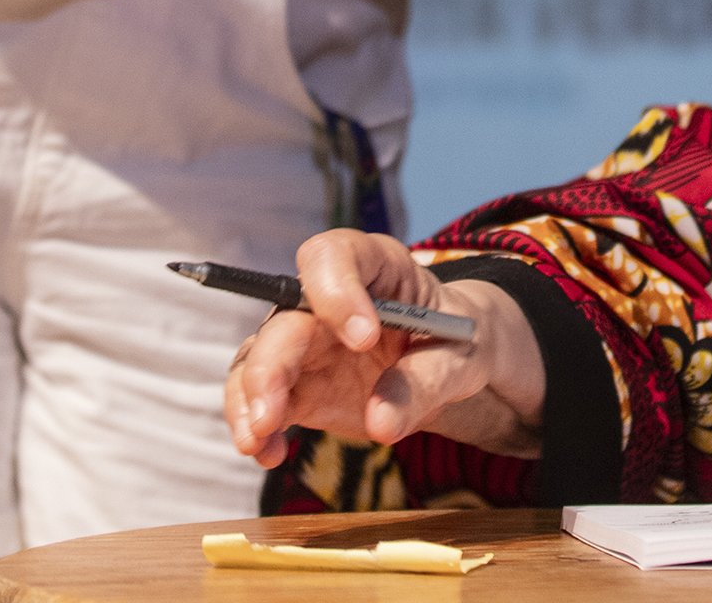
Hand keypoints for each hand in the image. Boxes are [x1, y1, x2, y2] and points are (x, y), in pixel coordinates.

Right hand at [226, 231, 549, 464]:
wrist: (447, 368)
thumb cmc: (457, 342)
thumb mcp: (463, 358)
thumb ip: (426, 382)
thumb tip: (380, 422)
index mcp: (375, 267)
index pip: (334, 256)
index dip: (336, 290)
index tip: (363, 338)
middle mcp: (327, 299)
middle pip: (284, 317)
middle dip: (271, 362)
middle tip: (273, 411)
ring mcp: (306, 343)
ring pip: (259, 359)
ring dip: (249, 399)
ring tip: (256, 440)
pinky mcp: (298, 386)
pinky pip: (264, 402)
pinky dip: (258, 429)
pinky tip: (268, 455)